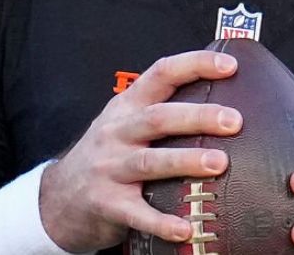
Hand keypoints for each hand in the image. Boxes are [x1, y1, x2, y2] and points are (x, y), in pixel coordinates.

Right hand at [38, 50, 241, 249]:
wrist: (58, 197)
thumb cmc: (107, 155)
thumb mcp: (124, 123)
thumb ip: (162, 111)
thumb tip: (223, 104)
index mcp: (127, 106)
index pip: (161, 73)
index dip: (194, 65)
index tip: (229, 65)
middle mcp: (117, 132)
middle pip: (159, 118)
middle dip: (198, 116)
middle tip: (234, 121)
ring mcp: (109, 168)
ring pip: (150, 161)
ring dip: (185, 160)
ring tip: (219, 164)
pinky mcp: (106, 203)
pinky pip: (136, 213)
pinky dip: (161, 221)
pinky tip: (186, 227)